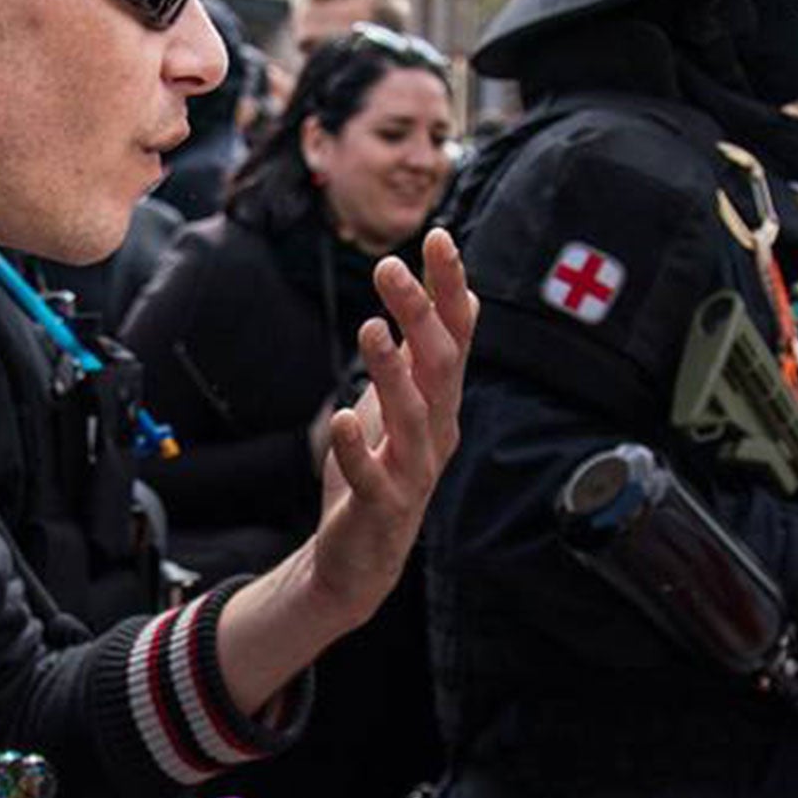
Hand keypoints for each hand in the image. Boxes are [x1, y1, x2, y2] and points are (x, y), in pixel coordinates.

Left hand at [309, 227, 475, 625]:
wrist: (360, 560)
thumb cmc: (381, 473)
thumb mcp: (405, 403)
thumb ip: (425, 355)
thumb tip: (455, 294)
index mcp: (442, 402)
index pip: (457, 335)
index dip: (451, 288)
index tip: (439, 237)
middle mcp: (437, 431)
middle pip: (442, 366)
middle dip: (421, 314)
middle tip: (390, 267)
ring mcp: (413, 471)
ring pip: (413, 416)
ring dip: (392, 371)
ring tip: (369, 328)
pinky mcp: (381, 507)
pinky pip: (373, 476)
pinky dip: (358, 448)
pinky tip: (340, 418)